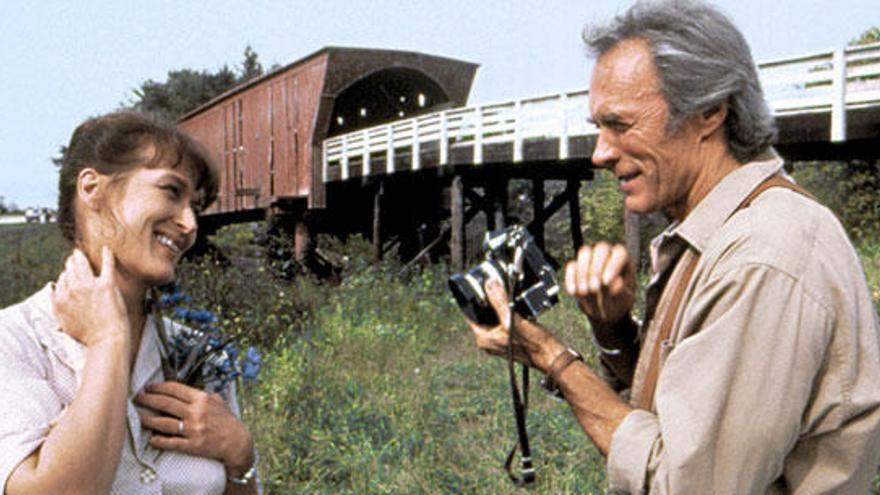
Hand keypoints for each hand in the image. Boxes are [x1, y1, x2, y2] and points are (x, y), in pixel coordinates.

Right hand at [52, 246, 129, 347]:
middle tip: (74, 257)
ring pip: (82, 264)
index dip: (66, 275)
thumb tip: (55, 319)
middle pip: (70, 269)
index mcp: (60, 299)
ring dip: (80, 257)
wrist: (106, 339)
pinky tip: (107, 248)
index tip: (70, 273)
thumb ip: (59, 316)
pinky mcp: (106, 284)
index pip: (62, 280)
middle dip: (71, 262)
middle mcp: (72, 290)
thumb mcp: (66, 326)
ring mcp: (89, 286)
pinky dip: (107, 255)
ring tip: (81, 254)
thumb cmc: (89, 336)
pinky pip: (106, 265)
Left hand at [136, 382, 253, 471]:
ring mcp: (194, 429)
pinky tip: (151, 439)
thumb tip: (191, 391)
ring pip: (164, 423)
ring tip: (139, 417)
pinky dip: (159, 440)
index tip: (149, 387)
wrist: (237, 442)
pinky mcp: (193, 445)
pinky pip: (171, 442)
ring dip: (148, 420)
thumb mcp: (219, 402)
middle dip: (148, 399)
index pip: (175, 389)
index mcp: (202, 399)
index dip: (159, 387)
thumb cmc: (228, 422)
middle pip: (165, 403)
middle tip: (138, 398)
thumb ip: (204, 395)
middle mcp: (196, 412)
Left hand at [465, 278, 565, 372]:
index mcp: (484, 338)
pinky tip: (516, 303)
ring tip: (506, 292)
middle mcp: (489, 340)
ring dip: (500, 304)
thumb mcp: (513, 319)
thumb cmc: (533, 344)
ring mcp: (500, 338)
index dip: (474, 299)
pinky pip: (505, 319)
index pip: (470, 314)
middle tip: (495, 285)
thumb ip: (499, 301)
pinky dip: (509, 310)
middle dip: (489, 299)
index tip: (479, 285)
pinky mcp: (510, 336)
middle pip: (483, 313)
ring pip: (495, 315)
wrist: (552, 355)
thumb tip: (489, 284)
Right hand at [564, 243, 635, 324]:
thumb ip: (622, 292)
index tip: (606, 283)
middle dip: (596, 269)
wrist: (604, 310)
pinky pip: (572, 266)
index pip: (619, 253)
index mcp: (624, 259)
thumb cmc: (618, 302)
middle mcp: (608, 254)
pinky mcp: (576, 266)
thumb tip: (616, 283)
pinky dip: (571, 279)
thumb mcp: (624, 300)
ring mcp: (591, 258)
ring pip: (585, 253)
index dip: (613, 266)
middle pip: (601, 249)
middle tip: (594, 289)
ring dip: (583, 273)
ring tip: (584, 293)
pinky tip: (573, 293)